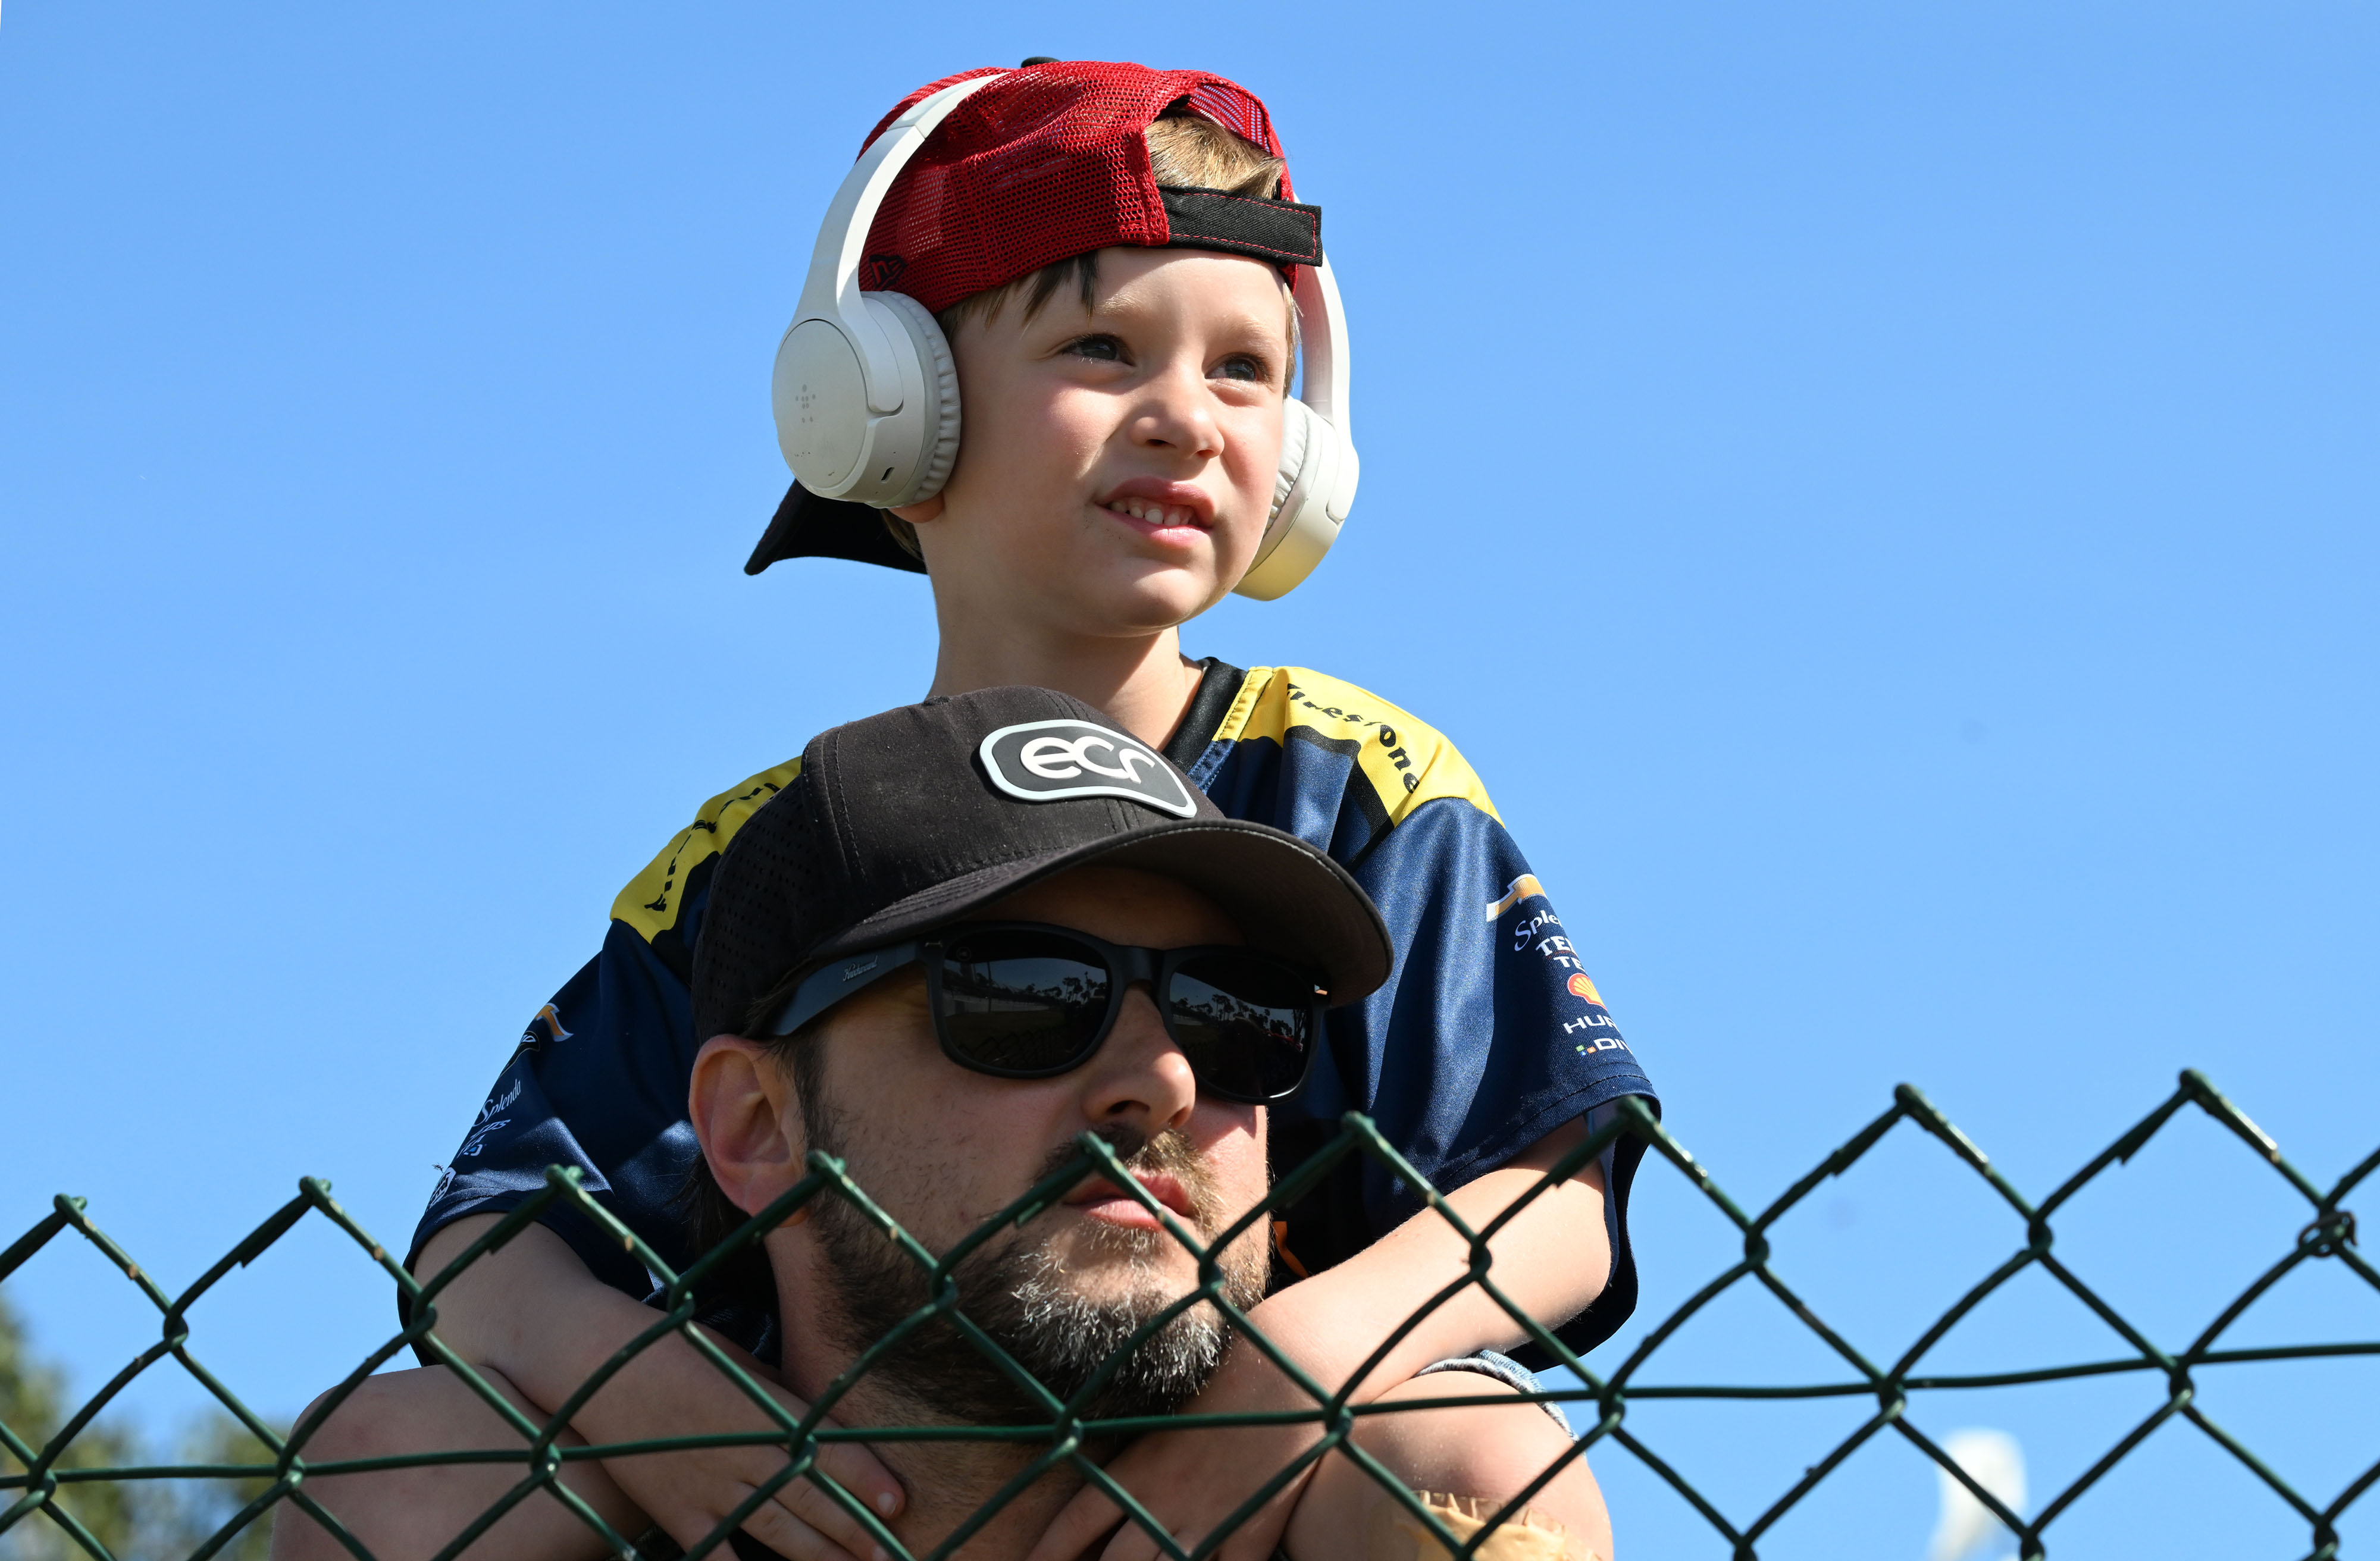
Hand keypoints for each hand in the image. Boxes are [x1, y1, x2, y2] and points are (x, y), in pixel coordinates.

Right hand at [573, 1324, 902, 1560]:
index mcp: (764, 1411)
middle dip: (855, 1530)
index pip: (827, 1451)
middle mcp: (743, 1455)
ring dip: (819, 1556)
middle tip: (893, 1553)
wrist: (602, 1367)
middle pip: (810, 1500)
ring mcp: (709, 1489)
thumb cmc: (678, 1350)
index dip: (865, 1479)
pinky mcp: (677, 1514)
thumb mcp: (741, 1364)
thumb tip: (814, 1423)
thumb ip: (778, 1400)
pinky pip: (715, 1556)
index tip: (898, 1503)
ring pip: (775, 1532)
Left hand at [1023, 1335, 1331, 1560]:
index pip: (1077, 1521)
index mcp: (1139, 1467)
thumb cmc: (1220, 1383)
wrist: (1282, 1374)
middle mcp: (1167, 1501)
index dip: (1048, 1552)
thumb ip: (1132, 1459)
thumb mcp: (1163, 1416)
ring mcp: (1210, 1522)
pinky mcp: (1252, 1534)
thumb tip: (1088, 1468)